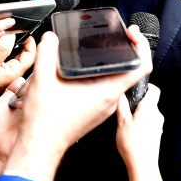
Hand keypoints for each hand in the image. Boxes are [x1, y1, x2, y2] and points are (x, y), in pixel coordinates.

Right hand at [0, 34, 35, 131]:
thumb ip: (1, 50)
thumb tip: (11, 36)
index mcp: (14, 73)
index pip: (31, 56)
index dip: (30, 43)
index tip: (26, 33)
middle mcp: (11, 74)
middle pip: (23, 55)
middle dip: (22, 41)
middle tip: (16, 31)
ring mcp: (3, 73)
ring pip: (13, 55)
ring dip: (12, 44)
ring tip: (8, 34)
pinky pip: (4, 57)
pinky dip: (3, 49)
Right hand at [3, 26, 152, 180]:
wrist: (39, 146)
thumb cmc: (45, 122)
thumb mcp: (42, 79)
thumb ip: (47, 52)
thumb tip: (51, 38)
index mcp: (106, 92)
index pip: (141, 67)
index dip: (141, 46)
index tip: (131, 34)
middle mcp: (110, 100)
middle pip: (130, 70)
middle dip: (125, 49)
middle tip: (117, 35)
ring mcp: (104, 107)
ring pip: (117, 79)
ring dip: (111, 62)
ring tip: (100, 48)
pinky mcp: (95, 110)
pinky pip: (106, 88)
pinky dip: (101, 74)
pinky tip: (85, 68)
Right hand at [115, 85, 166, 180]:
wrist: (142, 165)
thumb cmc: (132, 144)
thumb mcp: (122, 121)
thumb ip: (122, 105)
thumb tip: (120, 94)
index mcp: (149, 108)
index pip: (154, 89)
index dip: (147, 86)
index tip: (138, 88)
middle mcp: (157, 115)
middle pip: (150, 102)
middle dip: (138, 103)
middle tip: (126, 109)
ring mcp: (158, 125)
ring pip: (149, 113)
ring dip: (139, 115)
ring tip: (127, 123)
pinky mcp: (157, 134)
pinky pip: (150, 123)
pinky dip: (142, 124)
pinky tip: (132, 133)